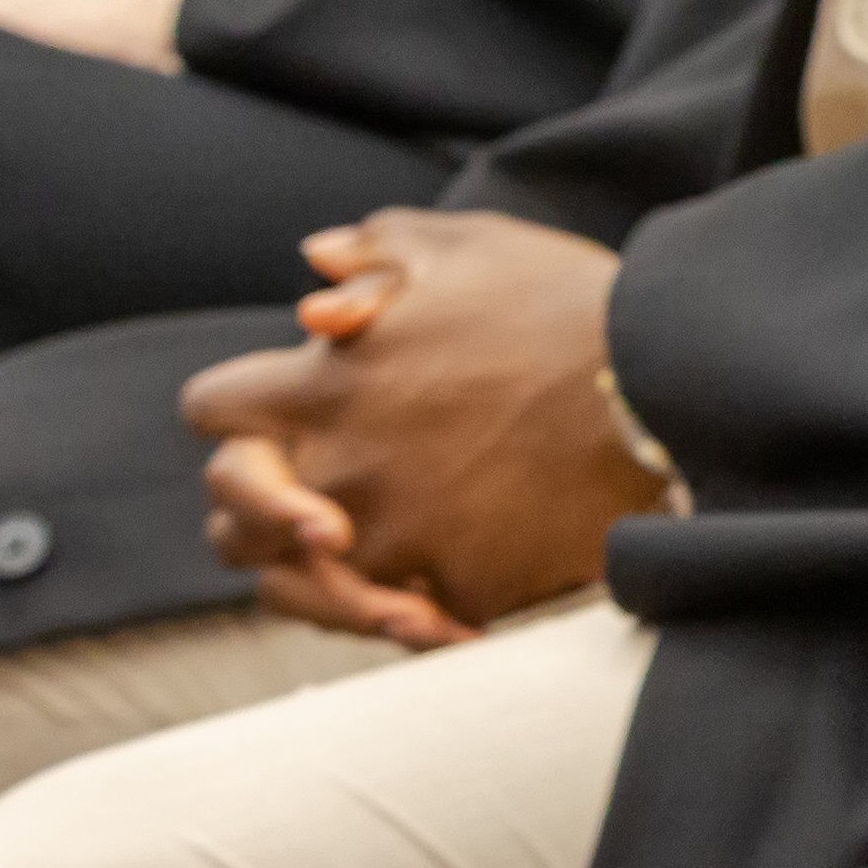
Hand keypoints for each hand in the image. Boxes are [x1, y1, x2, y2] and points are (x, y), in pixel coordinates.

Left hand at [172, 210, 655, 628]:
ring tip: (362, 547)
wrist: (656, 384)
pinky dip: (409, 608)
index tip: (274, 406)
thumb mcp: (465, 245)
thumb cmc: (560, 302)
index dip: (236, 407)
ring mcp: (392, 541)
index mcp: (320, 387)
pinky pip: (398, 622)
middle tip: (304, 497)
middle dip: (259, 510)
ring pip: (296, 590)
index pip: (210, 410)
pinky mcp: (452, 591)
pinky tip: (438, 581)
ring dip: (317, 571)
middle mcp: (337, 472)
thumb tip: (315, 267)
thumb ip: (373, 250)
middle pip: (230, 524)